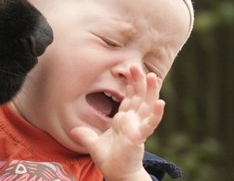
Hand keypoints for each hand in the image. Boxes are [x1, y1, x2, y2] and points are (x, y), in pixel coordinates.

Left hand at [69, 66, 163, 180]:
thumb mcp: (93, 144)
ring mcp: (138, 127)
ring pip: (147, 106)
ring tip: (152, 76)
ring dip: (150, 91)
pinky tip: (161, 103)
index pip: (129, 97)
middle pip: (139, 96)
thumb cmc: (111, 159)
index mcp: (124, 119)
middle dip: (138, 80)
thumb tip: (72, 130)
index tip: (128, 68)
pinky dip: (156, 114)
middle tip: (134, 64)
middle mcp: (133, 120)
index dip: (130, 83)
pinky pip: (149, 124)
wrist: (118, 174)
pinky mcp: (139, 137)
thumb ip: (85, 135)